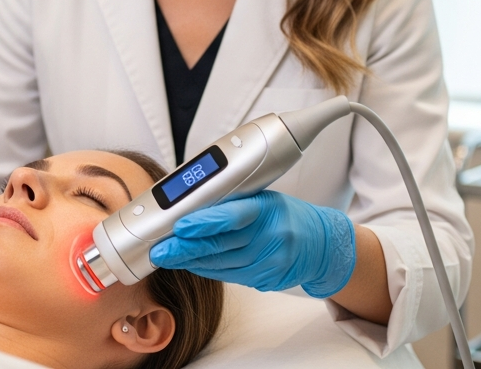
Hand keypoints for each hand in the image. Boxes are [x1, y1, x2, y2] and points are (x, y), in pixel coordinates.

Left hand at [148, 191, 356, 297]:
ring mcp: (269, 262)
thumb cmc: (286, 215)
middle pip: (220, 245)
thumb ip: (233, 202)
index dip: (205, 223)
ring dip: (189, 261)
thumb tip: (191, 206)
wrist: (321, 245)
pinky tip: (189, 264)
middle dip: (184, 248)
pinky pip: (228, 276)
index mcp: (267, 209)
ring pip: (221, 264)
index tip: (180, 226)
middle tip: (159, 249)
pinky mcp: (265, 279)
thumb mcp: (265, 199)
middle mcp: (269, 236)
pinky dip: (205, 269)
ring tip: (166, 257)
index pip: (233, 215)